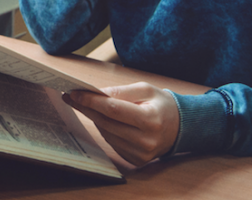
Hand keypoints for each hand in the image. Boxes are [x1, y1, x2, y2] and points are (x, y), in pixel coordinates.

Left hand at [63, 83, 179, 166]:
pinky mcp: (136, 160)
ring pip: (107, 134)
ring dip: (94, 118)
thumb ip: (121, 91)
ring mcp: (141, 154)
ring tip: (84, 104)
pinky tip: (101, 118)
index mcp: (150, 120)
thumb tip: (97, 93)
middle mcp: (146, 140)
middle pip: (107, 123)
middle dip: (87, 108)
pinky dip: (104, 129)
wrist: (180, 127)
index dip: (92, 101)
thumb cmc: (161, 105)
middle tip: (71, 96)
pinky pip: (113, 143)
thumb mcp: (145, 90)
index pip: (114, 109)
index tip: (75, 93)